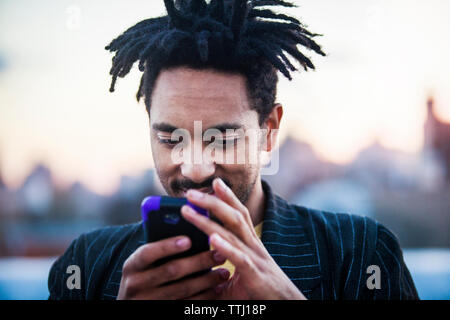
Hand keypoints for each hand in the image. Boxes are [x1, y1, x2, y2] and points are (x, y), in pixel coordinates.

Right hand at [117, 236, 229, 299]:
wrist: (134, 304)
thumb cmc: (146, 274)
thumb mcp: (145, 262)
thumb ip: (160, 246)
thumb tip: (190, 225)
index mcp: (132, 265)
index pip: (147, 253)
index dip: (167, 246)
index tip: (188, 240)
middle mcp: (136, 284)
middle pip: (171, 271)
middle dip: (198, 262)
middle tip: (219, 254)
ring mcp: (148, 301)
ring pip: (182, 290)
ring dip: (206, 280)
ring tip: (224, 272)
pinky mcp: (163, 311)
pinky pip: (186, 305)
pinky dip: (203, 297)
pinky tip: (216, 289)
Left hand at [181, 178, 306, 299]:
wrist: (287, 306)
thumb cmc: (261, 291)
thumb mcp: (241, 274)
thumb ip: (224, 264)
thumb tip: (201, 263)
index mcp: (251, 244)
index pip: (240, 214)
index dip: (228, 197)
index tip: (215, 182)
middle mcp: (254, 246)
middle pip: (233, 216)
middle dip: (212, 201)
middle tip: (190, 192)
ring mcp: (256, 258)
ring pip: (232, 232)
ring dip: (207, 219)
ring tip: (187, 210)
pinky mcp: (255, 274)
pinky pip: (239, 258)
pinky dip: (225, 246)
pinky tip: (212, 239)